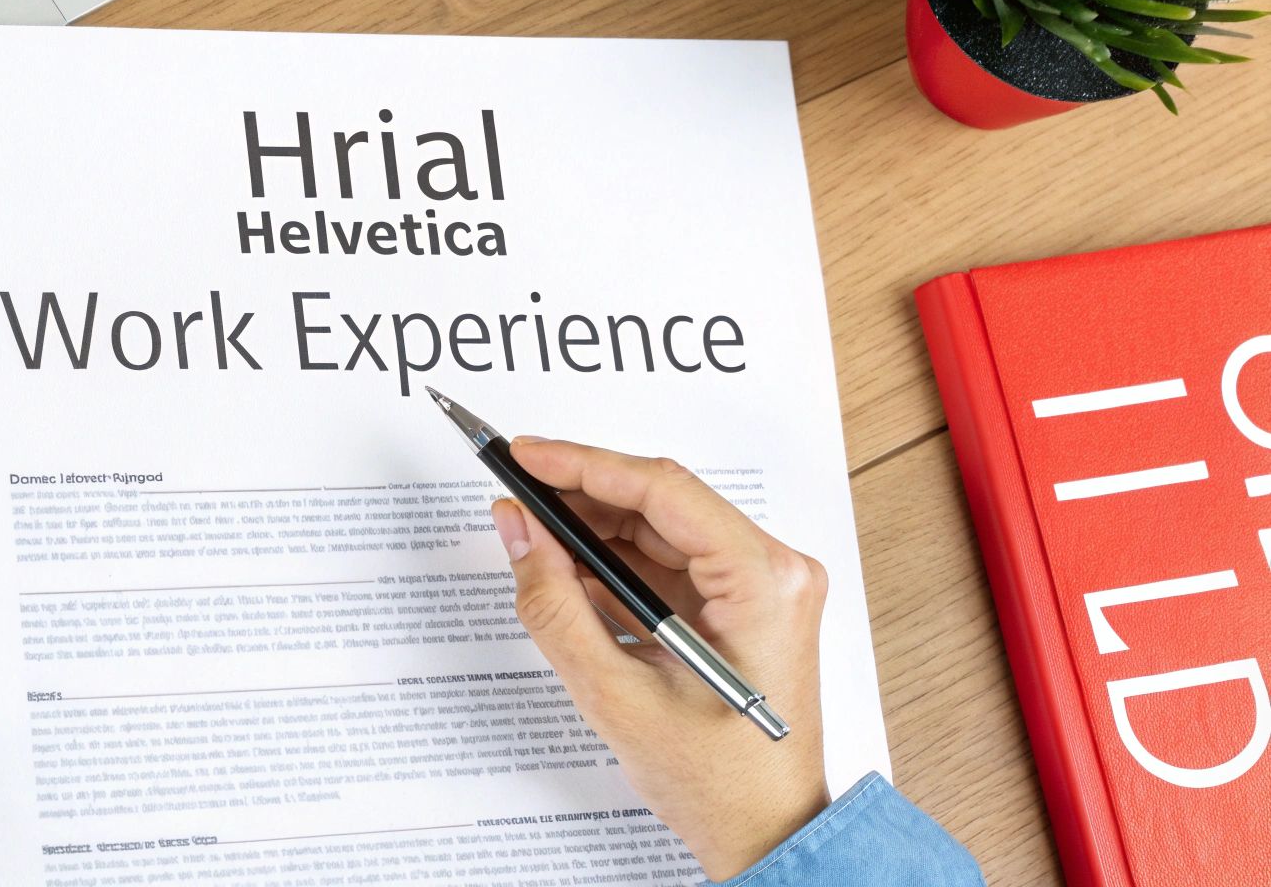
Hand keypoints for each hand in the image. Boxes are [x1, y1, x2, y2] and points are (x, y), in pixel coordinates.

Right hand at [490, 439, 828, 881]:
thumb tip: (520, 533)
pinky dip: (617, 565)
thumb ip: (556, 605)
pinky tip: (570, 572)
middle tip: (515, 494)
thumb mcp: (615, 694)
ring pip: (661, 530)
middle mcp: (775, 571)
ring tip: (531, 534)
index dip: (583, 464)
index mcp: (764, 582)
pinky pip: (669, 563)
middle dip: (581, 496)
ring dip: (595, 530)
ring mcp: (762, 587)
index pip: (662, 489)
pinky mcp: (743, 604)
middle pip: (662, 502)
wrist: (766, 834)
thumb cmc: (719, 783)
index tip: (525, 455)